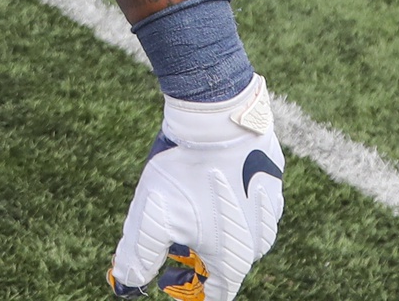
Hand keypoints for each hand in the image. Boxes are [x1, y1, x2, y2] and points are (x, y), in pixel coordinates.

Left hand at [112, 75, 284, 300]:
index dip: (191, 291)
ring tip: (186, 204)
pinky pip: (249, 201)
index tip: (170, 278)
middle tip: (171, 238)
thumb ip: (138, 256)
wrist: (219, 116)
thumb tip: (125, 283)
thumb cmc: (185, 170)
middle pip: (225, 262)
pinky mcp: (273, 180)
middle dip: (197, 256)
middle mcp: (260, 241)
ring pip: (238, 231)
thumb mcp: (151, 216)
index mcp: (235, 258)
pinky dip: (228, 200)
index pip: (217, 294)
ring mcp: (270, 210)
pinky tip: (208, 180)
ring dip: (213, 227)